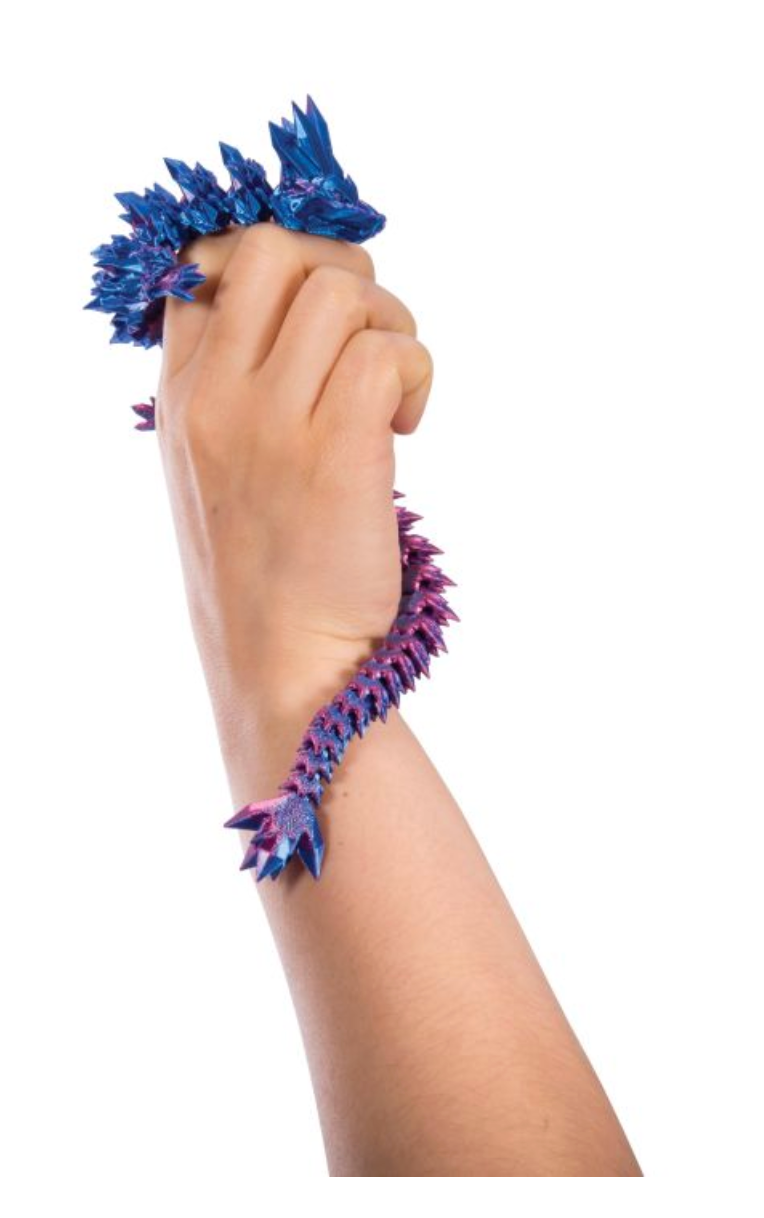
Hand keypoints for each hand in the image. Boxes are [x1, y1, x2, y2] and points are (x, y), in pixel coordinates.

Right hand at [155, 220, 433, 734]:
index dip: (276, 258)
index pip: (205, 262)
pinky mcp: (337, 453)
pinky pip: (388, 353)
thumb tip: (312, 315)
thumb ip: (236, 388)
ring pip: (345, 292)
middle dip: (341, 269)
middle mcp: (216, 397)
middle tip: (367, 338)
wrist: (281, 663)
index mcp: (180, 395)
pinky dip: (415, 373)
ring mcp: (273, 423)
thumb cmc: (261, 570)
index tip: (317, 301)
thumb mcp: (212, 469)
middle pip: (275, 248)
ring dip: (391, 328)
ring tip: (392, 396)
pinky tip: (406, 425)